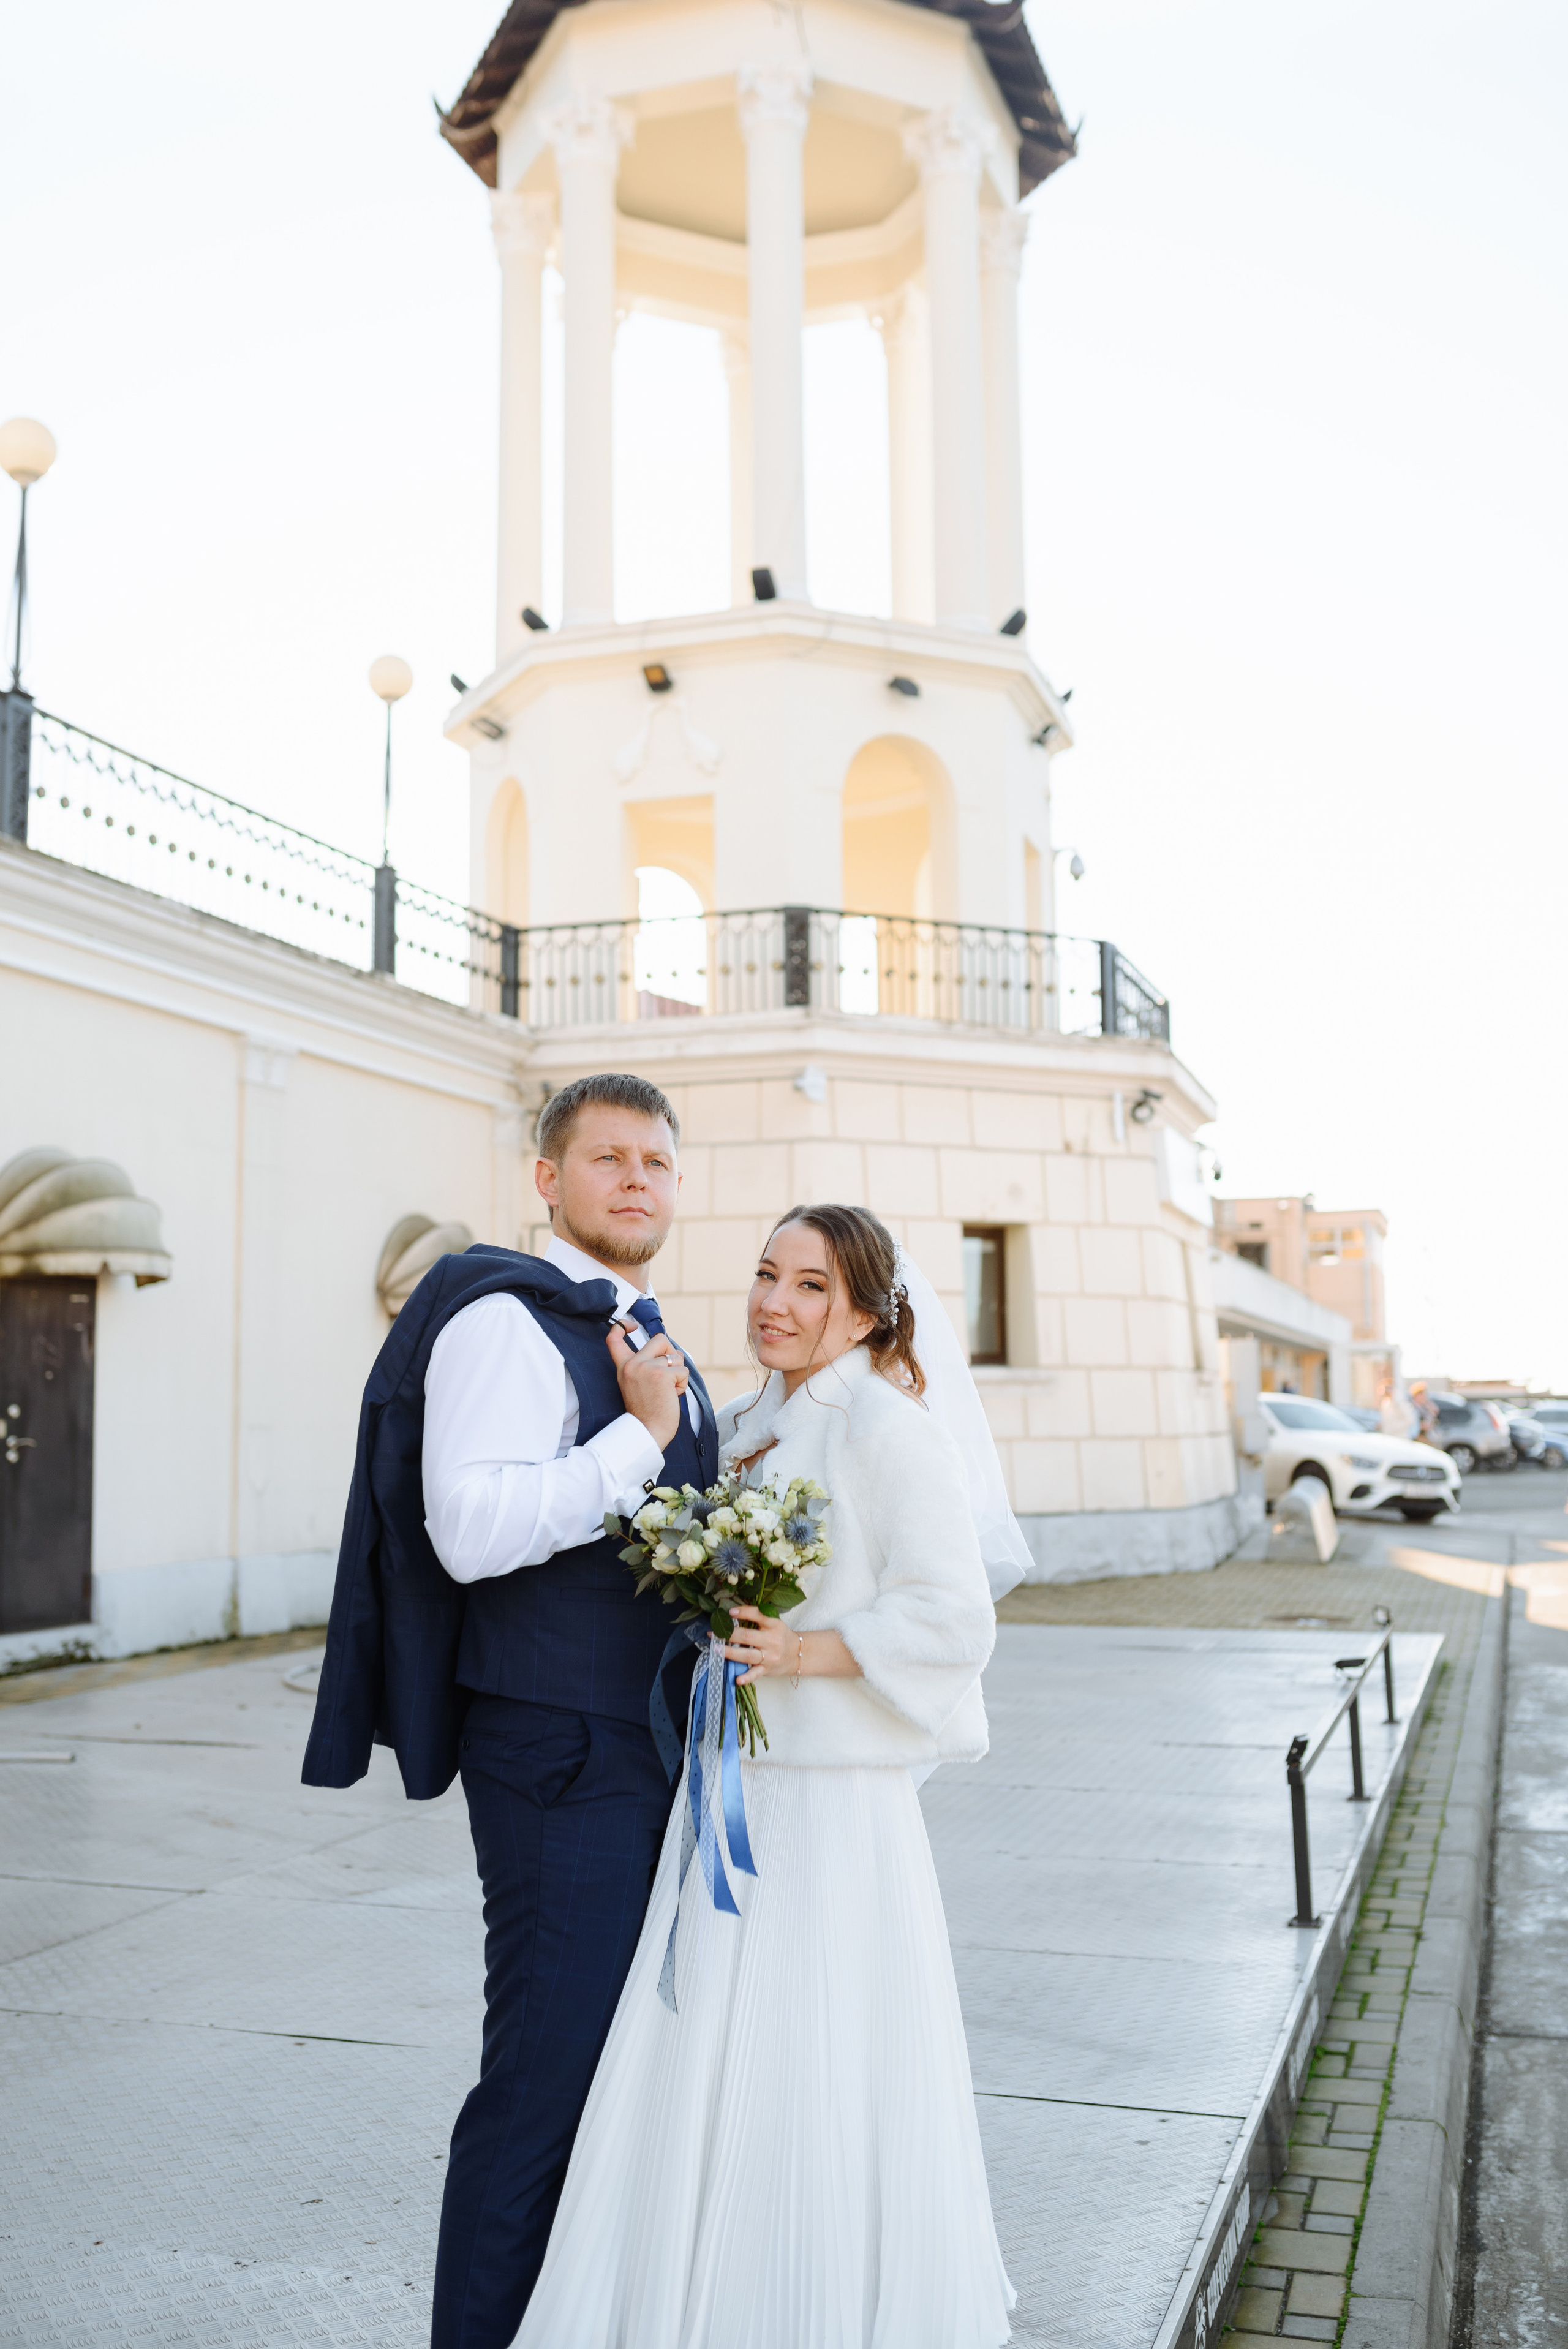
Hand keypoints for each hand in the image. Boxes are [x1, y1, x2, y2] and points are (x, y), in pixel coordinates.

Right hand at [607, 1322, 686, 1450]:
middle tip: (669, 1374)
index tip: (631, 1326)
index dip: (622, 1326)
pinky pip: (683, 1371)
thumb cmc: (647, 1411)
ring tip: (667, 1391)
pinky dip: (682, 1384)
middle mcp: (632, 1364)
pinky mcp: (661, 1375)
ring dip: (678, 1374)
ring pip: (676, 1356)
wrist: (648, 1431)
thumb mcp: (639, 1383)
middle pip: (660, 1338)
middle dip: (671, 1353)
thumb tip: (674, 1351)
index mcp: (623, 1367)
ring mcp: (646, 1368)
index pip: (613, 1339)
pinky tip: (672, 1396)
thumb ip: (648, 1364)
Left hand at [724, 1609, 860, 1687]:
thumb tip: (733, 1613)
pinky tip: (737, 1679)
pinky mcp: (767, 1669)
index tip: (729, 1612)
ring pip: (748, 1654)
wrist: (798, 1654)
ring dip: (730, 1652)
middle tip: (712, 1633)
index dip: (743, 1613)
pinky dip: (747, 1677)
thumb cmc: (780, 1636)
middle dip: (729, 1634)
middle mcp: (772, 1640)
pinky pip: (756, 1673)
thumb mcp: (774, 1623)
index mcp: (774, 1625)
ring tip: (716, 1649)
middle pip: (748, 1636)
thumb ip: (758, 1618)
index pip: (758, 1616)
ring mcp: (769, 1656)